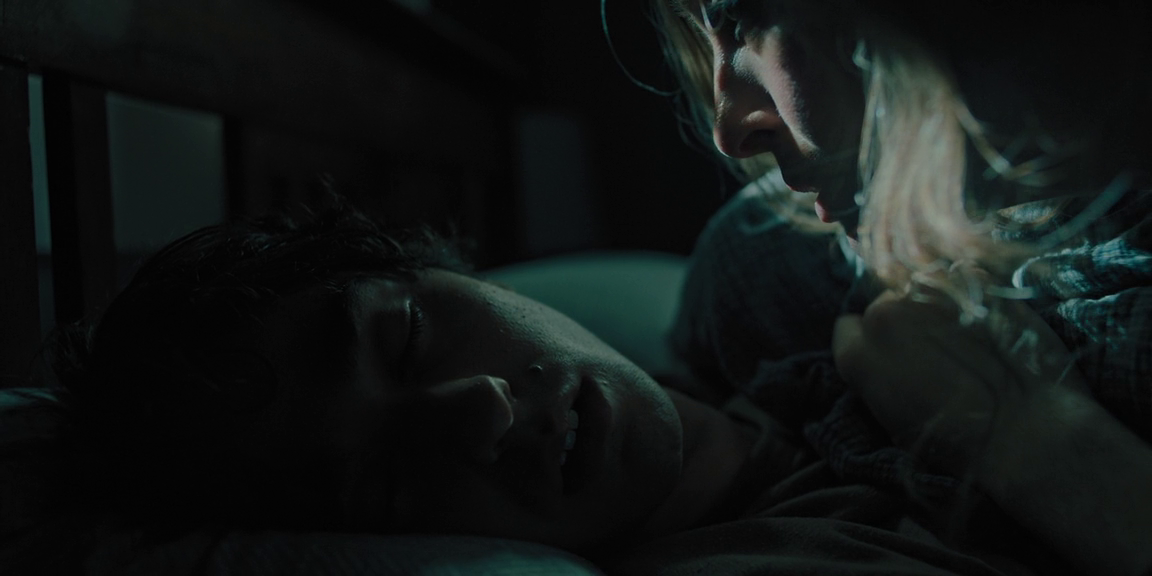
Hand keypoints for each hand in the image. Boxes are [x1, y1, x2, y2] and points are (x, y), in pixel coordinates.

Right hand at [832, 287, 1088, 476]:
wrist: (1027, 433)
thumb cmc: (957, 443)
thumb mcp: (895, 421)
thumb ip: (878, 379)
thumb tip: (886, 365)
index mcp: (858, 351)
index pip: (848, 330)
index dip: (871, 346)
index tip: (893, 360)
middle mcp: (885, 312)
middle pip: (884, 307)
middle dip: (903, 325)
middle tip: (933, 353)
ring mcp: (930, 292)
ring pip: (921, 290)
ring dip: (934, 308)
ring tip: (964, 338)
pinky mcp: (975, 281)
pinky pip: (961, 279)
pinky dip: (969, 295)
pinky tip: (987, 324)